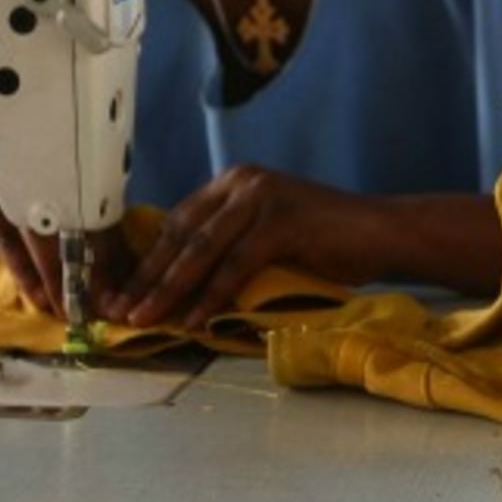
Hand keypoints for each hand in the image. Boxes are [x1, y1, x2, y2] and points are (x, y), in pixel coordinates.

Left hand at [103, 166, 372, 330]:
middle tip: (118, 311)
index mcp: (233, 182)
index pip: (177, 223)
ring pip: (201, 249)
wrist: (383, 233)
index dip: (146, 261)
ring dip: (168, 289)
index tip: (121, 293)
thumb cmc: (327, 243)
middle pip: (181, 235)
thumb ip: (227, 247)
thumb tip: (175, 286)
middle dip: (146, 277)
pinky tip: (193, 320)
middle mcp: (243, 182)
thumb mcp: (265, 237)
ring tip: (144, 319)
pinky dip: (211, 296)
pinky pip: (235, 265)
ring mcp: (262, 197)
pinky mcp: (282, 220)